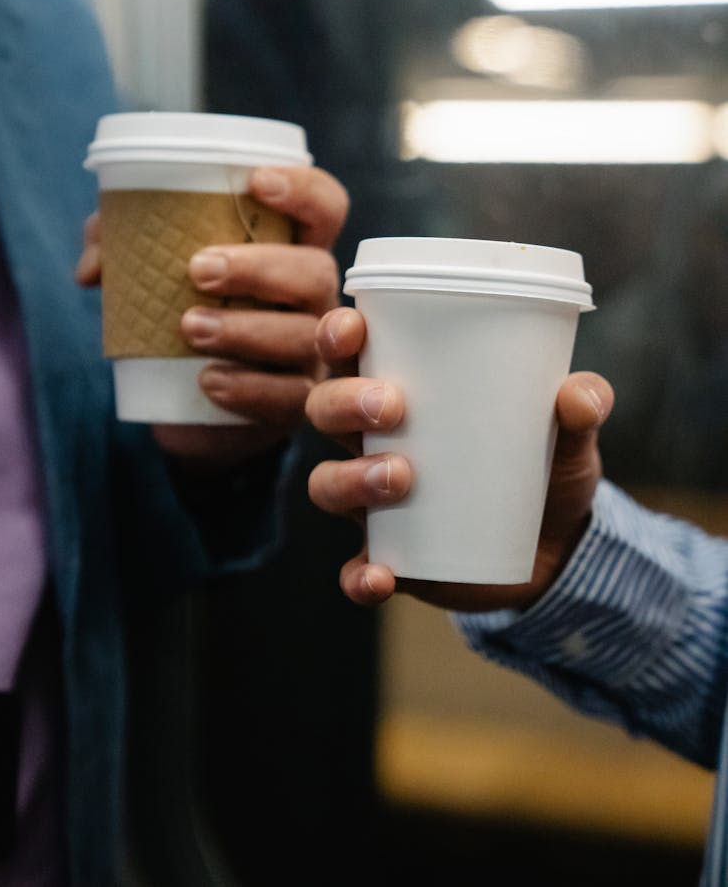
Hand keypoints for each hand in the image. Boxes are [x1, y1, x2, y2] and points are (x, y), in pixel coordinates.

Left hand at [76, 166, 348, 467]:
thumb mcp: (156, 279)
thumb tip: (94, 265)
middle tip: (198, 269)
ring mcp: (313, 352)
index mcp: (291, 252)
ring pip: (305, 335)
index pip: (324, 208)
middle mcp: (314, 299)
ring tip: (189, 327)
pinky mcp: (296, 403)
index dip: (303, 189)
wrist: (189, 408)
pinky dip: (248, 388)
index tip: (255, 182)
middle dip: (260, 268)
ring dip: (246, 328)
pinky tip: (207, 380)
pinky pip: (288, 395)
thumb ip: (122, 255)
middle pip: (316, 271)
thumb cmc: (183, 318)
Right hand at [305, 306, 614, 611]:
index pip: (349, 352)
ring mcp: (375, 502)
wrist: (559, 550)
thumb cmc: (545, 466)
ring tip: (402, 476)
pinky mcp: (389, 558)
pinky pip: (353, 569)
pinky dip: (359, 576)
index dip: (336, 335)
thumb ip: (581, 408)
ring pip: (327, 483)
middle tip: (393, 407)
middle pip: (323, 410)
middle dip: (344, 403)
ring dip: (351, 478)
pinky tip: (380, 575)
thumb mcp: (568, 435)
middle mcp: (374, 441)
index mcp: (402, 389)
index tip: (353, 328)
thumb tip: (579, 395)